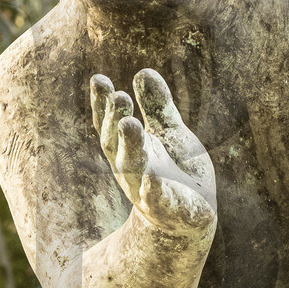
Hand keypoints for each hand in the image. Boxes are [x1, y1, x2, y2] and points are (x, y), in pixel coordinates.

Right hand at [90, 67, 216, 237]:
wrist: (189, 216)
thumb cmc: (175, 169)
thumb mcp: (169, 132)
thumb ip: (158, 105)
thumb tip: (143, 72)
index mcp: (127, 146)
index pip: (110, 122)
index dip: (102, 102)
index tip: (98, 79)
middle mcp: (129, 166)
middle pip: (115, 141)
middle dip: (114, 119)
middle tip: (118, 95)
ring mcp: (144, 187)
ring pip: (132, 166)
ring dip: (130, 145)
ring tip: (129, 123)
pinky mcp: (165, 205)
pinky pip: (155, 197)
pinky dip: (152, 187)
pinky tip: (152, 176)